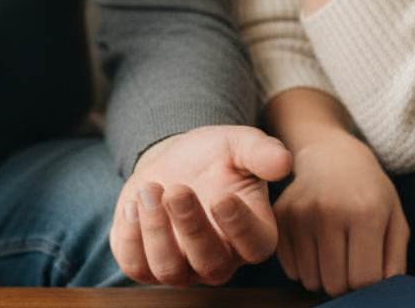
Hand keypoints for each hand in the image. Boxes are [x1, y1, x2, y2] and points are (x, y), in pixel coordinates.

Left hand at [110, 125, 291, 285]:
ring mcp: (182, 267)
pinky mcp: (146, 264)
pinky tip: (132, 205)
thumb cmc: (214, 156)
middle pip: (210, 263)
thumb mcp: (238, 144)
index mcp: (252, 233)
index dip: (239, 227)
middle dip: (190, 226)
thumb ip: (261, 151)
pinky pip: (136, 266)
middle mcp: (220, 259)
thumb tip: (284, 160)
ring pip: (170, 270)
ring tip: (150, 189)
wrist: (174, 160)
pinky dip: (130, 238)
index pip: (254, 246)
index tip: (221, 198)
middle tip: (177, 189)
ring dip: (156, 230)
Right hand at [275, 134, 407, 296]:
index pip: (364, 279)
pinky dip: (303, 265)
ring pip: (310, 280)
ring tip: (332, 248)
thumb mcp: (395, 218)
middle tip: (350, 257)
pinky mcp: (280, 214)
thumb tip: (381, 293)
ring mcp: (300, 212)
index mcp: (365, 211)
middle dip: (345, 280)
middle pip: (335, 285)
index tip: (369, 264)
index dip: (369, 280)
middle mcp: (329, 210)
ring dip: (323, 274)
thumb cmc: (369, 191)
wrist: (331, 154)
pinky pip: (290, 268)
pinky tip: (313, 243)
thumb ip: (395, 260)